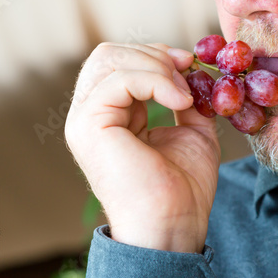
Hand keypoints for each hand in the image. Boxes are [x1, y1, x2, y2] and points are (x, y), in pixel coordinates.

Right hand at [65, 43, 219, 252]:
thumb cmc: (184, 186)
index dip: (157, 55)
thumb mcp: (193, 130)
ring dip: (157, 66)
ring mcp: (85, 119)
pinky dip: (155, 81)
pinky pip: (119, 79)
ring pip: (109, 59)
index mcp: (112, 115)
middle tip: (188, 72)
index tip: (191, 64)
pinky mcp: (88, 125)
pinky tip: (179, 102)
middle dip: (155, 55)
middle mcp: (92, 114)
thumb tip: (193, 70)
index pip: (122, 63)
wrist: (175, 222)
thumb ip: (186, 98)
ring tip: (184, 95)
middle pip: (109, 54)